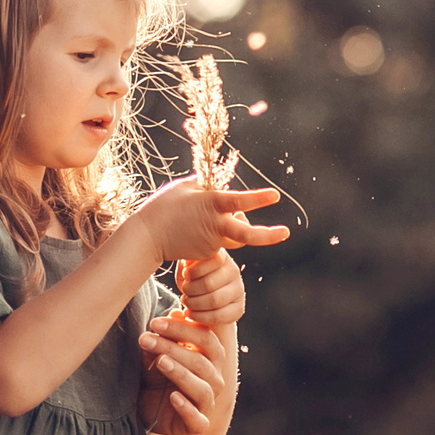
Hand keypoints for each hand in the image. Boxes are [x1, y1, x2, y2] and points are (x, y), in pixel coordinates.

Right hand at [126, 178, 288, 267]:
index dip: (258, 199)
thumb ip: (204, 183)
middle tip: (286, 233)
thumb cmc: (163, 207)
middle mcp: (215, 224)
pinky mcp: (208, 252)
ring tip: (237, 217)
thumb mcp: (184, 187)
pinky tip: (201, 228)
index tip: (275, 196)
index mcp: (210, 204)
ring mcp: (212, 241)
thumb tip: (215, 181)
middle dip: (268, 235)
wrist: (148, 237)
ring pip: (237, 236)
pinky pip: (222, 242)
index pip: (239, 201)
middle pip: (247, 234)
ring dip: (241, 227)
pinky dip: (220, 233)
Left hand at [139, 315, 230, 434]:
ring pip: (202, 388)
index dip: (182, 329)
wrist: (145, 407)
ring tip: (160, 361)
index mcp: (210, 358)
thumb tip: (177, 312)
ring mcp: (207, 403)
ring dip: (181, 373)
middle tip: (146, 339)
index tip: (155, 323)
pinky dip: (187, 408)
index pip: (205, 338)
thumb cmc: (156, 375)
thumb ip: (168, 336)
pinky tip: (173, 397)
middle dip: (174, 348)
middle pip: (202, 361)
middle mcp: (214, 379)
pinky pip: (198, 419)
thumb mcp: (158, 352)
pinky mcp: (198, 425)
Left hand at [173, 251, 245, 325]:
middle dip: (191, 290)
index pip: (213, 260)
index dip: (195, 270)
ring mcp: (238, 290)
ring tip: (186, 302)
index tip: (186, 275)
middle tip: (184, 293)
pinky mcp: (238, 308)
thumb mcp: (186, 267)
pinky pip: (219, 316)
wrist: (201, 299)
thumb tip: (188, 263)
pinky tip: (191, 314)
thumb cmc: (192, 279)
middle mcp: (233, 271)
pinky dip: (200, 316)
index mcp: (221, 256)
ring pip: (214, 300)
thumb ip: (187, 262)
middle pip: (209, 283)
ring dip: (194, 304)